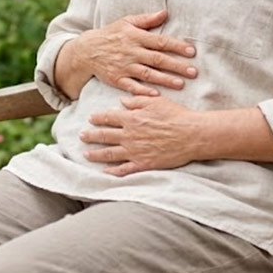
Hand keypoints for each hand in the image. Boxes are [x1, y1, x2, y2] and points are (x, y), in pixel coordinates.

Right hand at [66, 9, 197, 96]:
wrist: (87, 50)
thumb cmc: (111, 34)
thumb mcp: (126, 22)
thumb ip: (147, 19)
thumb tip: (165, 12)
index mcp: (135, 37)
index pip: (160, 41)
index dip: (176, 46)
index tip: (191, 51)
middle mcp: (131, 52)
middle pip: (157, 59)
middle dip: (176, 65)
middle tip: (193, 72)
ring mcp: (124, 66)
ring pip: (148, 74)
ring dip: (165, 79)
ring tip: (181, 84)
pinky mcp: (117, 79)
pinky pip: (132, 86)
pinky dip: (143, 91)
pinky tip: (156, 95)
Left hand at [80, 95, 200, 176]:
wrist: (191, 134)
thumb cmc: (175, 115)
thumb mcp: (155, 101)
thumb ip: (136, 100)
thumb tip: (121, 101)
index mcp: (131, 118)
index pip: (108, 117)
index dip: (97, 118)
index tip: (90, 118)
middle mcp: (129, 135)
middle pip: (104, 135)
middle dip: (91, 136)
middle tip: (81, 136)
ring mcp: (135, 151)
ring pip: (110, 153)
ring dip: (96, 153)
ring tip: (86, 154)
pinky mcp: (143, 164)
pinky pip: (124, 170)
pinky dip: (112, 171)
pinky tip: (104, 172)